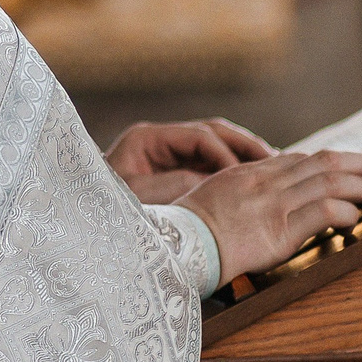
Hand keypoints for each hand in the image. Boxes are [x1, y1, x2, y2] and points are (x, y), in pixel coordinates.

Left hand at [104, 118, 273, 204]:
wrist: (86, 227)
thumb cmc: (105, 213)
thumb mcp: (141, 200)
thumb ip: (179, 186)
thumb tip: (216, 179)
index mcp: (146, 140)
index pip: (199, 137)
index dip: (226, 154)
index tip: (247, 176)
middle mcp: (158, 141)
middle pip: (212, 134)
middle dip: (244, 146)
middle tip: (275, 161)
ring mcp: (167, 156)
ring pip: (215, 147)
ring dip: (243, 157)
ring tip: (273, 169)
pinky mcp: (173, 173)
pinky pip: (209, 166)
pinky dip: (231, 172)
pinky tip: (253, 183)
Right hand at [177, 152, 361, 278]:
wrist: (177, 244)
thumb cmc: (189, 228)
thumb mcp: (216, 194)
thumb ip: (244, 189)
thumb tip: (264, 195)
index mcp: (253, 172)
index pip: (304, 158)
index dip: (336, 158)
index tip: (358, 162)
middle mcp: (268, 181)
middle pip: (326, 162)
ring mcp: (275, 203)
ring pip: (332, 183)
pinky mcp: (279, 230)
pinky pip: (322, 213)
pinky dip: (345, 213)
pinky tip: (355, 220)